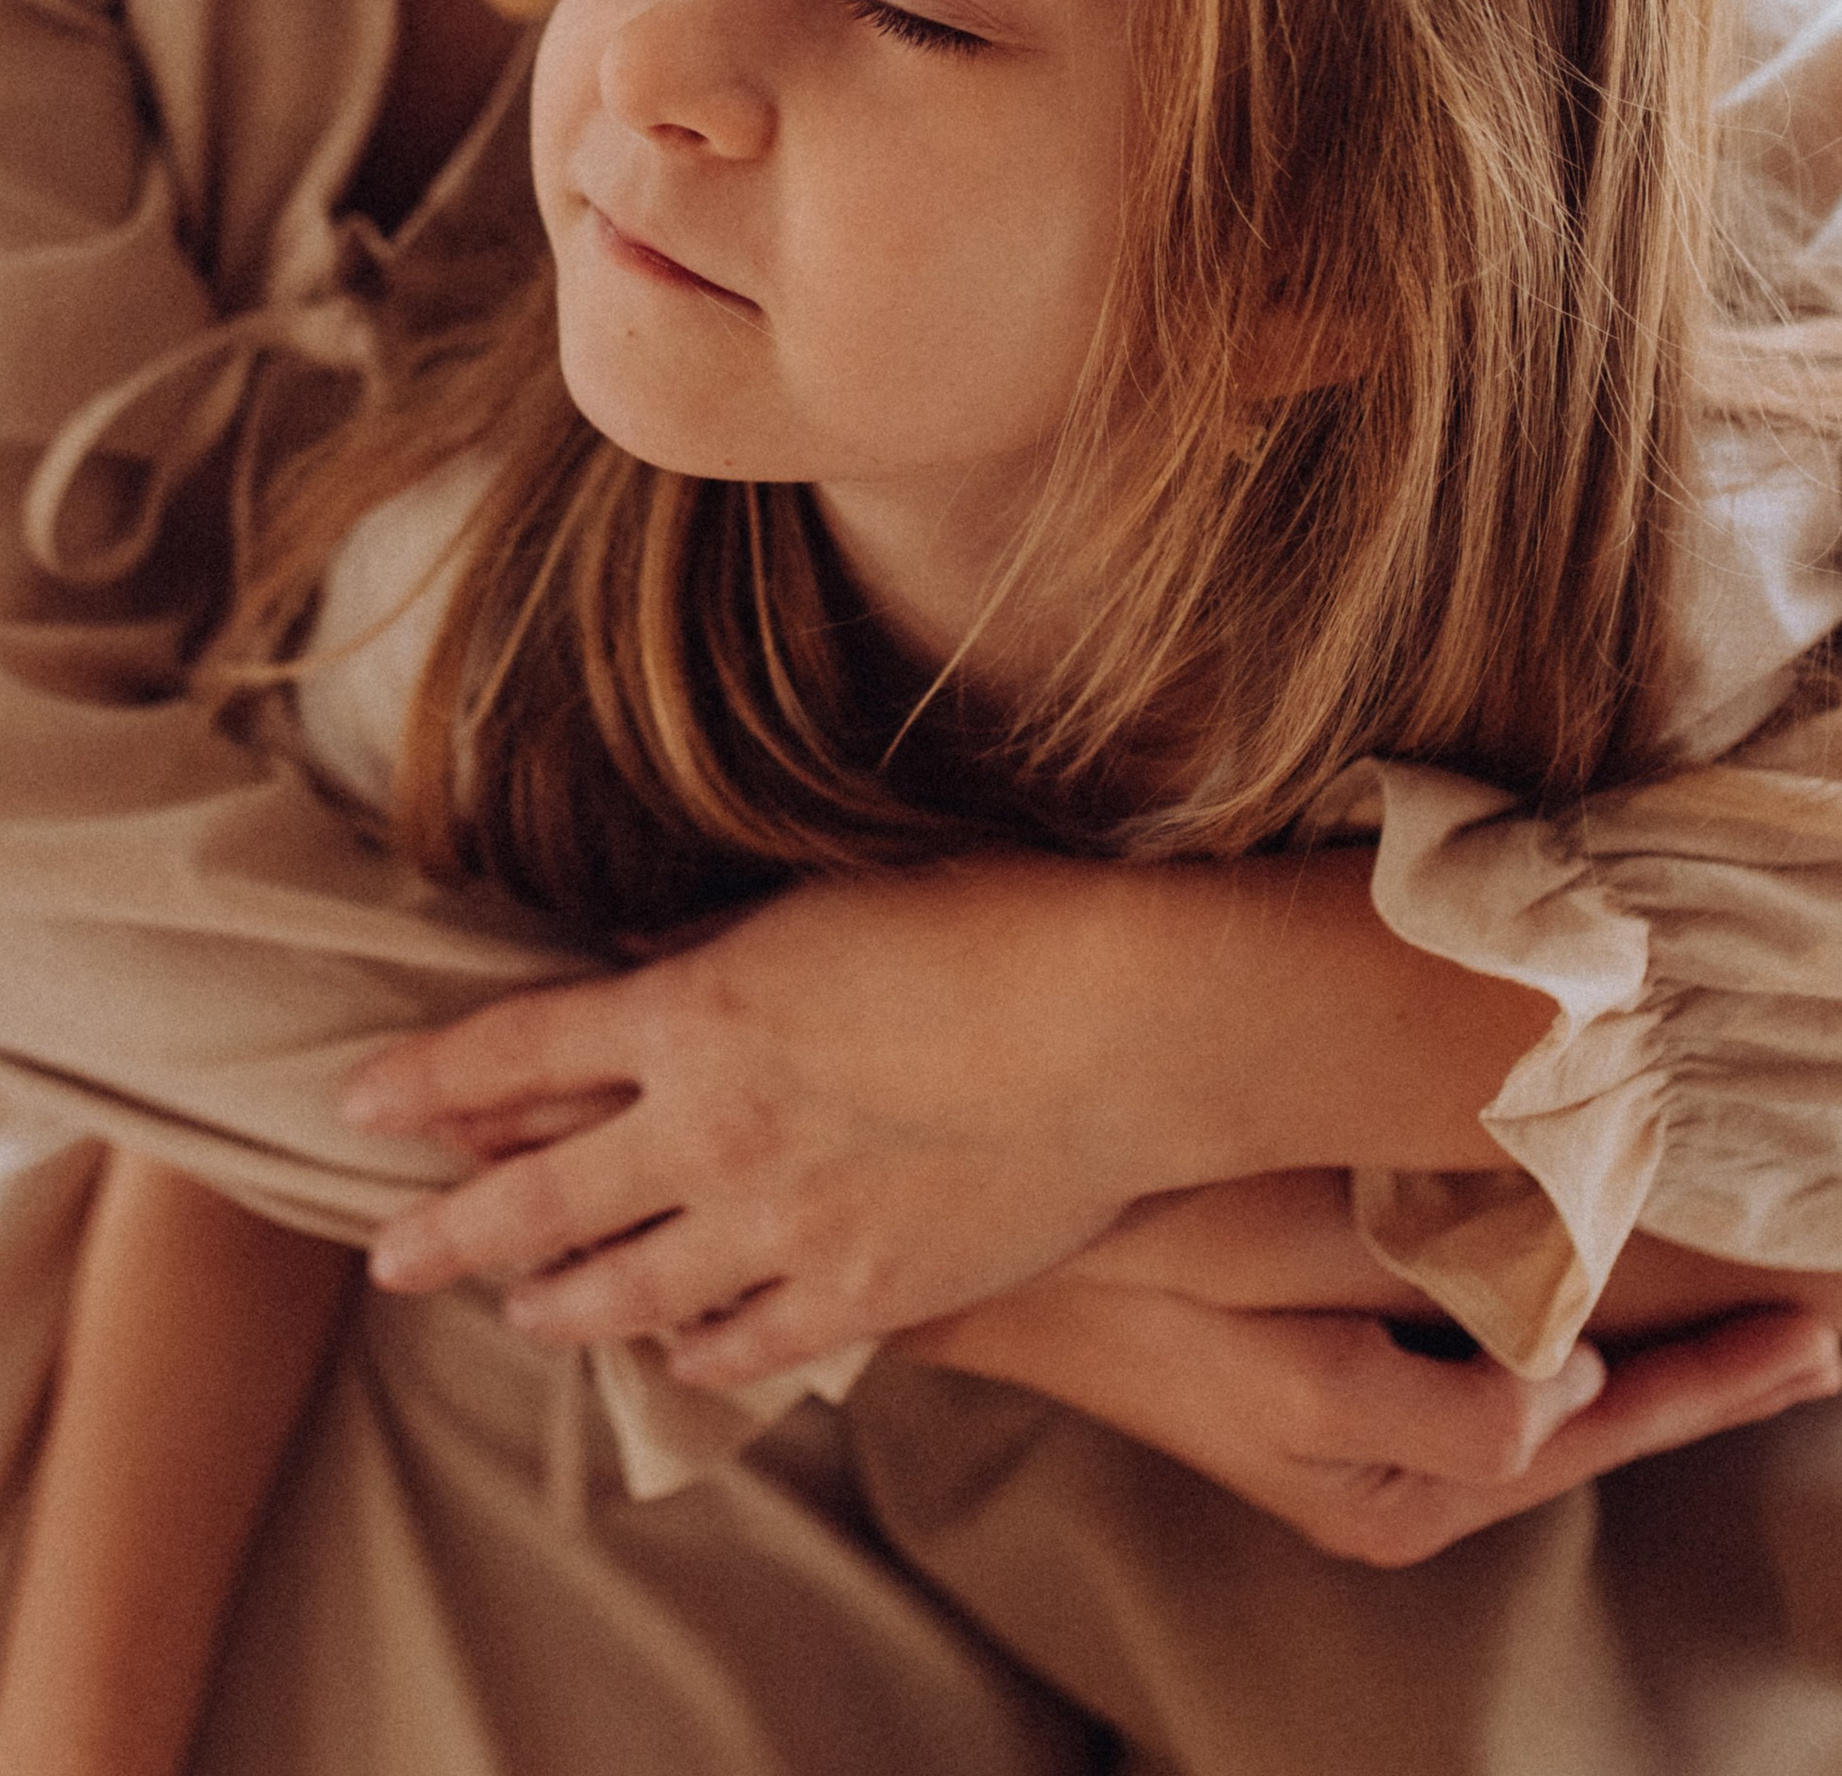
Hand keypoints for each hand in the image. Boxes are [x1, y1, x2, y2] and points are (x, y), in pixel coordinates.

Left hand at [343, 848, 1547, 1381]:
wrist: (1120, 1026)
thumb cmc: (985, 924)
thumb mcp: (819, 902)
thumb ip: (712, 949)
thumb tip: (637, 968)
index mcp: (688, 1015)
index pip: (509, 1054)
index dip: (424, 1081)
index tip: (360, 1102)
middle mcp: (708, 1133)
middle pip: (535, 1199)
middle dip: (449, 1231)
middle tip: (388, 1257)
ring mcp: (779, 1228)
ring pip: (625, 1290)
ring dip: (555, 1300)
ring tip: (517, 1308)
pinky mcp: (859, 1296)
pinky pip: (741, 1345)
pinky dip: (690, 1351)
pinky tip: (671, 1353)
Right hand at [899, 1276, 1841, 1566]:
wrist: (985, 1263)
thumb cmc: (1124, 1252)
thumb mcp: (1271, 1274)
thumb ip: (1423, 1328)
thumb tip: (1577, 1370)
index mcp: (1396, 1470)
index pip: (1608, 1412)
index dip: (1719, 1363)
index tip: (1817, 1319)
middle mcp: (1396, 1489)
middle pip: (1598, 1429)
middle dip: (1715, 1376)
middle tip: (1825, 1328)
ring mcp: (1364, 1462)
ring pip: (1553, 1411)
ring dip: (1654, 1359)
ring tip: (1758, 1324)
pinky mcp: (1331, 1421)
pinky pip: (1490, 1388)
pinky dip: (1569, 1343)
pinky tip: (1607, 1311)